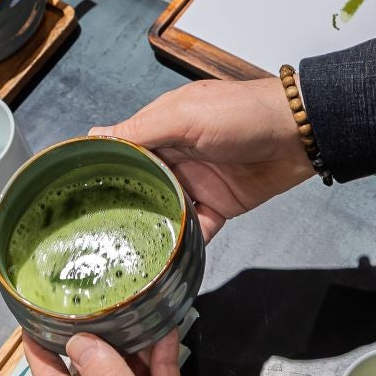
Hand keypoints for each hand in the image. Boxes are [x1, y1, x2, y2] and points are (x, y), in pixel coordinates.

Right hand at [95, 78, 314, 237]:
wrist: (299, 135)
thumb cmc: (241, 114)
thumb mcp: (185, 116)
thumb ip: (142, 130)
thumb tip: (94, 136)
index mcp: (162, 129)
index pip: (123, 150)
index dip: (102, 169)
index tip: (75, 194)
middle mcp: (175, 157)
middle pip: (140, 185)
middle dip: (122, 206)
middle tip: (93, 233)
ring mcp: (196, 183)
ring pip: (165, 211)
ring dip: (150, 228)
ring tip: (122, 252)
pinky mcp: (219, 206)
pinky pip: (196, 229)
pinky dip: (183, 244)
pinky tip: (165, 261)